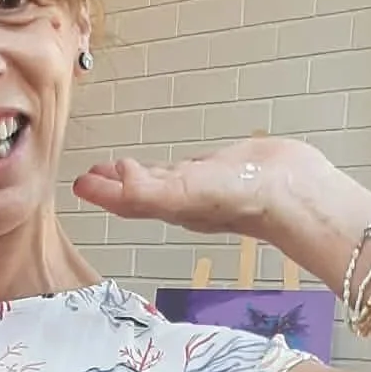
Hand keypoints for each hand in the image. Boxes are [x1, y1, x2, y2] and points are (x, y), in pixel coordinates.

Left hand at [74, 136, 328, 241]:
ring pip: (158, 181)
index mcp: (167, 206)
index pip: (125, 201)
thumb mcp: (186, 194)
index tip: (79, 183)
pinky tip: (164, 165)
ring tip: (116, 168)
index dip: (101, 193)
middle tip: (90, 176)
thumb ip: (148, 192)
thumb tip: (118, 181)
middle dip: (112, 186)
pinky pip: (184, 168)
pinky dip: (166, 167)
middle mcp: (180, 199)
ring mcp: (201, 185)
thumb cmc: (242, 198)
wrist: (291, 191)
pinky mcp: (221, 169)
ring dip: (135, 176)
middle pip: (136, 194)